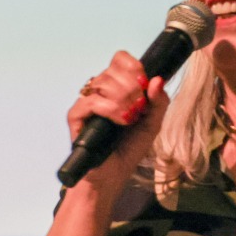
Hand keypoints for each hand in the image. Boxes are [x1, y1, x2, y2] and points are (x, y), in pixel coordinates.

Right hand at [65, 51, 169, 194]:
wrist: (113, 176)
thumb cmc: (130, 149)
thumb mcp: (152, 124)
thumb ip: (159, 102)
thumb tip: (157, 79)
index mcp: (117, 87)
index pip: (120, 59)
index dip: (133, 67)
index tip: (145, 83)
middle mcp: (99, 91)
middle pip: (113, 69)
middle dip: (133, 87)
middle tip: (140, 108)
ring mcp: (86, 102)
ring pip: (102, 82)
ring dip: (124, 98)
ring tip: (131, 117)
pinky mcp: (76, 116)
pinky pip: (91, 101)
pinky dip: (110, 108)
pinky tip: (121, 121)